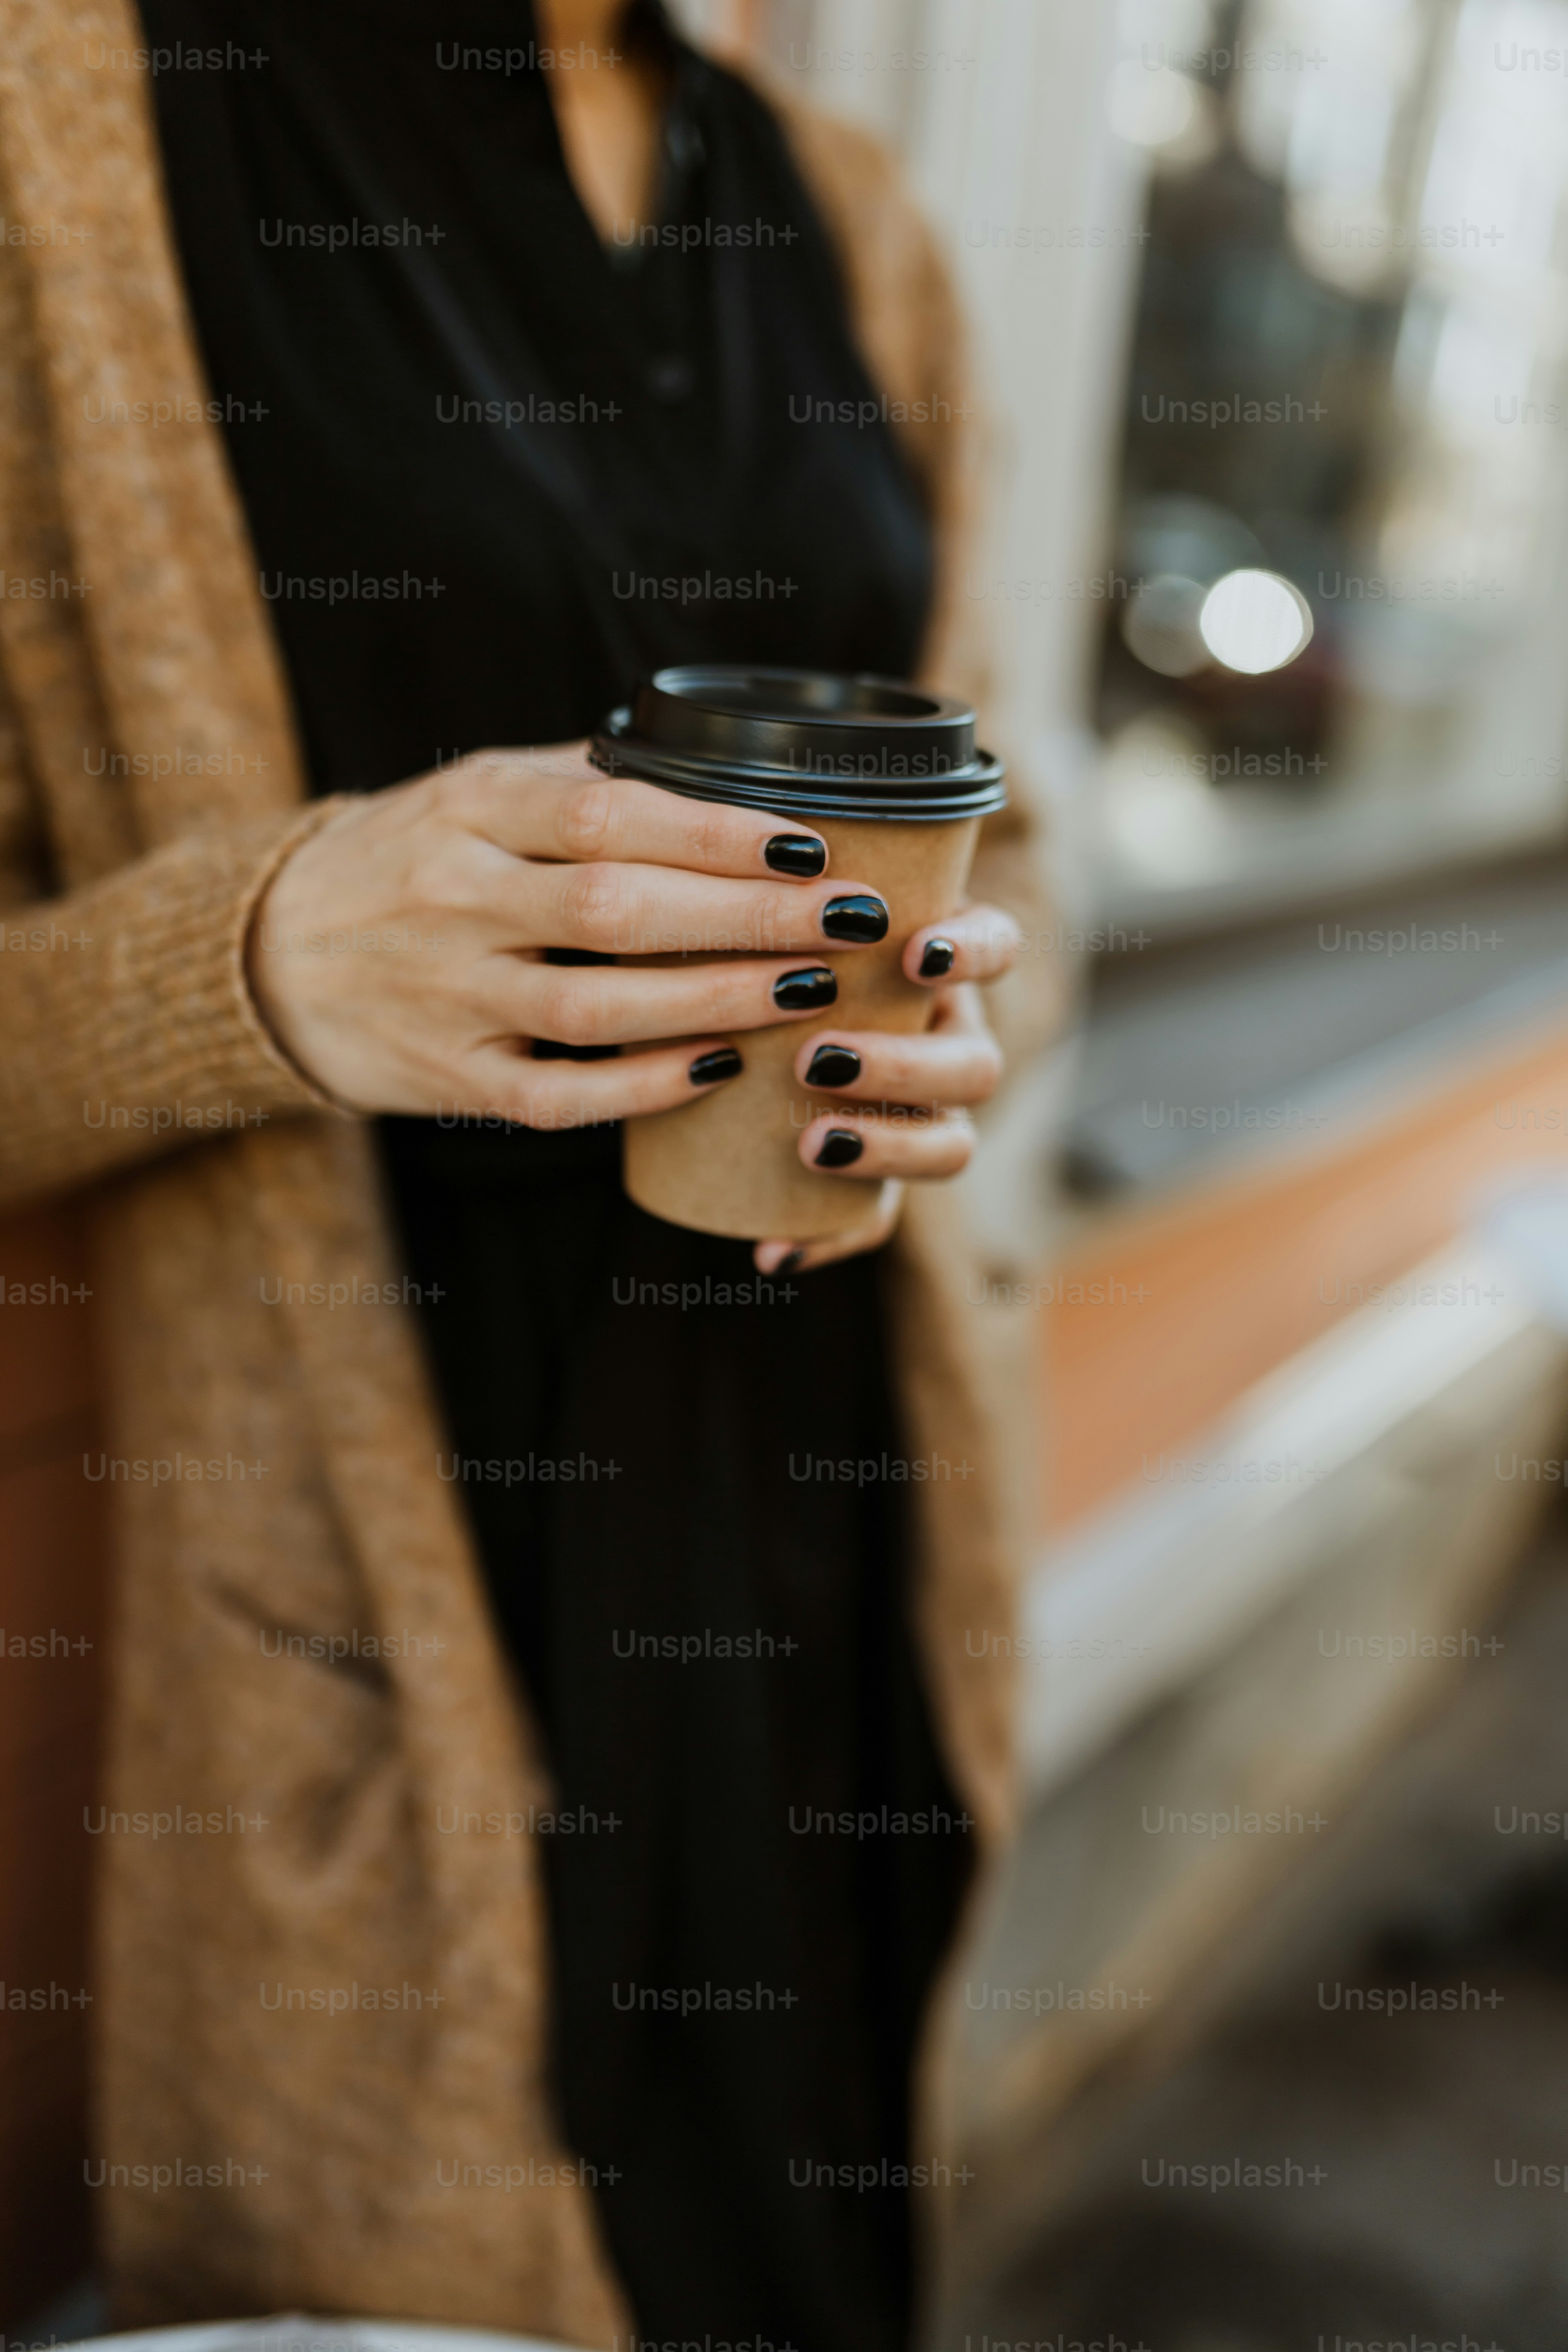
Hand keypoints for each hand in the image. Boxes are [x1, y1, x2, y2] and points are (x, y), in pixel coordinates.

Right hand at [246, 744, 891, 1123]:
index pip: (611, 815)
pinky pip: (562, 1093)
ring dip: (717, 1001)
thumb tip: (724, 765)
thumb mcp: (475, 788)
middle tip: (848, 920)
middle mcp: (457, 896)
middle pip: (619, 909)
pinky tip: (721, 1069)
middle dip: (748, 917)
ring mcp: (450, 993)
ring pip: (599, 1006)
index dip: (717, 834)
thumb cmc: (410, 858)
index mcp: (473, 807)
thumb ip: (584, 779)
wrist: (271, 951)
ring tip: (811, 990)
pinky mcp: (450, 1077)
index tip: (810, 844)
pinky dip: (645, 1086)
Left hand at [752, 902, 1020, 1275]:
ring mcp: (927, 1115)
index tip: (914, 954)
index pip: (996, 949)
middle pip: (975, 1066)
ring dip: (888, 1149)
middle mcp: (951, 1040)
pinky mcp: (882, 1175)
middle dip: (905, 1067)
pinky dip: (826, 1240)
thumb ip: (780, 873)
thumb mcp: (790, 897)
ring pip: (951, 1147)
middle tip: (820, 1060)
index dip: (971, 954)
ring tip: (812, 1143)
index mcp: (942, 966)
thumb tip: (734, 840)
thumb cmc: (781, 933)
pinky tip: (773, 1252)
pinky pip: (875, 1219)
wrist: (758, 1002)